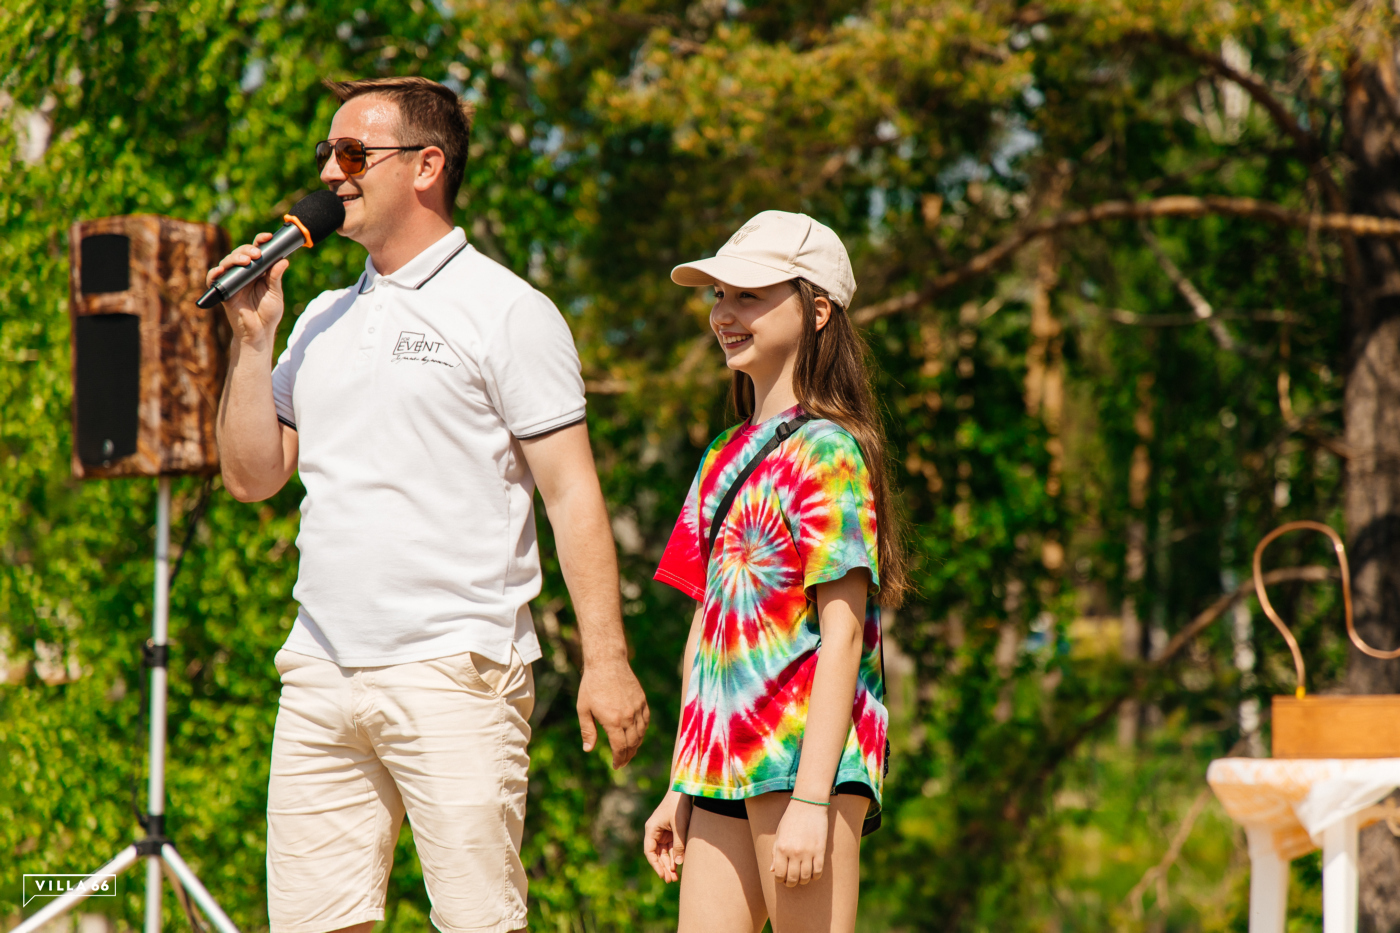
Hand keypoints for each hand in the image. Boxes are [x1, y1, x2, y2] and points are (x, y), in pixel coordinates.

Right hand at [206, 231, 287, 352]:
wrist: (258, 333)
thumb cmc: (268, 314)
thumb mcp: (275, 294)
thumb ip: (276, 278)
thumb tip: (284, 260)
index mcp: (258, 271)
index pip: (257, 251)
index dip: (261, 241)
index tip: (268, 237)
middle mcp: (244, 273)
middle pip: (241, 253)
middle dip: (248, 250)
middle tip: (257, 255)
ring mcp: (233, 280)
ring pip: (228, 262)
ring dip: (235, 258)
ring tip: (247, 262)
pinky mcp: (223, 290)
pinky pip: (213, 278)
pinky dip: (215, 273)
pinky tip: (221, 271)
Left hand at [576, 658, 649, 767]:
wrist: (607, 662)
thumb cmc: (591, 685)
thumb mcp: (583, 709)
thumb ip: (587, 731)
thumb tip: (588, 750)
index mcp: (613, 721)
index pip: (620, 748)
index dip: (619, 759)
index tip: (616, 766)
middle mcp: (628, 716)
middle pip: (632, 744)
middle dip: (628, 756)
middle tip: (622, 762)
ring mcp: (637, 708)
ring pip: (641, 734)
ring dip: (636, 746)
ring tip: (629, 751)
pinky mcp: (642, 700)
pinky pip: (646, 721)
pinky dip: (643, 732)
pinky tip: (637, 735)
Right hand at [643, 790, 691, 882]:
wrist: (685, 789)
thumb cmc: (679, 805)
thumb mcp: (680, 826)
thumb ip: (678, 845)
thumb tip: (677, 864)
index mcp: (652, 829)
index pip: (650, 852)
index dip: (655, 865)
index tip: (662, 875)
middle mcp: (655, 832)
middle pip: (657, 854)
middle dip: (663, 867)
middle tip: (671, 880)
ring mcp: (663, 831)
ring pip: (664, 852)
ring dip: (669, 864)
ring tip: (675, 877)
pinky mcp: (671, 831)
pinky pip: (671, 847)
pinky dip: (674, 856)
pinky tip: (678, 866)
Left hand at [770, 797, 828, 886]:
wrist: (808, 804)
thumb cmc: (791, 818)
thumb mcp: (779, 834)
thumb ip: (775, 853)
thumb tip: (772, 870)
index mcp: (781, 848)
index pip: (779, 874)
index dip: (780, 880)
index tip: (782, 879)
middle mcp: (794, 852)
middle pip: (792, 878)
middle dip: (791, 883)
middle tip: (792, 881)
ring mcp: (808, 852)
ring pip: (806, 877)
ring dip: (803, 881)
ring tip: (802, 878)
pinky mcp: (820, 850)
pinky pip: (818, 871)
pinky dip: (815, 876)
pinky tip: (813, 874)